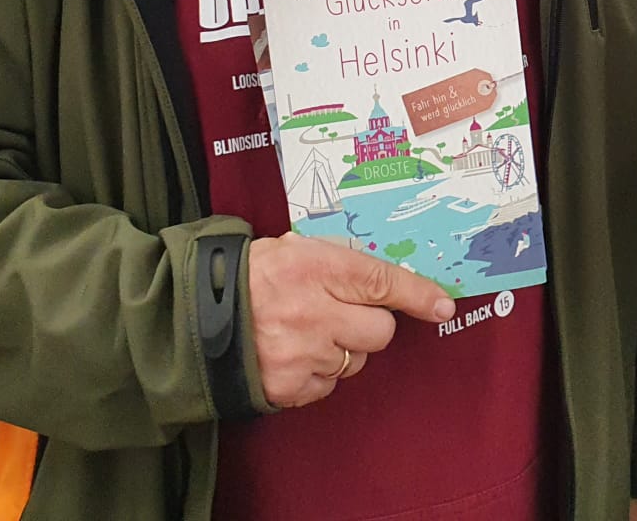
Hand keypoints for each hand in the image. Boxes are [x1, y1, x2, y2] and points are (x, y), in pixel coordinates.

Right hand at [248, 233, 455, 408]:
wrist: (193, 317)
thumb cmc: (249, 277)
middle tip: (342, 314)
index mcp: (313, 266)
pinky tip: (294, 354)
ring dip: (341, 349)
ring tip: (307, 332)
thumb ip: (340, 263)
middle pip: (380, 331)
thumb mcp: (294, 249)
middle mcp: (313, 312)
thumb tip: (388, 283)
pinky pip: (328, 385)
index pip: (382, 281)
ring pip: (355, 360)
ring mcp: (301, 353)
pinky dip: (317, 374)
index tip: (442, 305)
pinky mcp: (289, 387)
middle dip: (369, 324)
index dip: (418, 294)